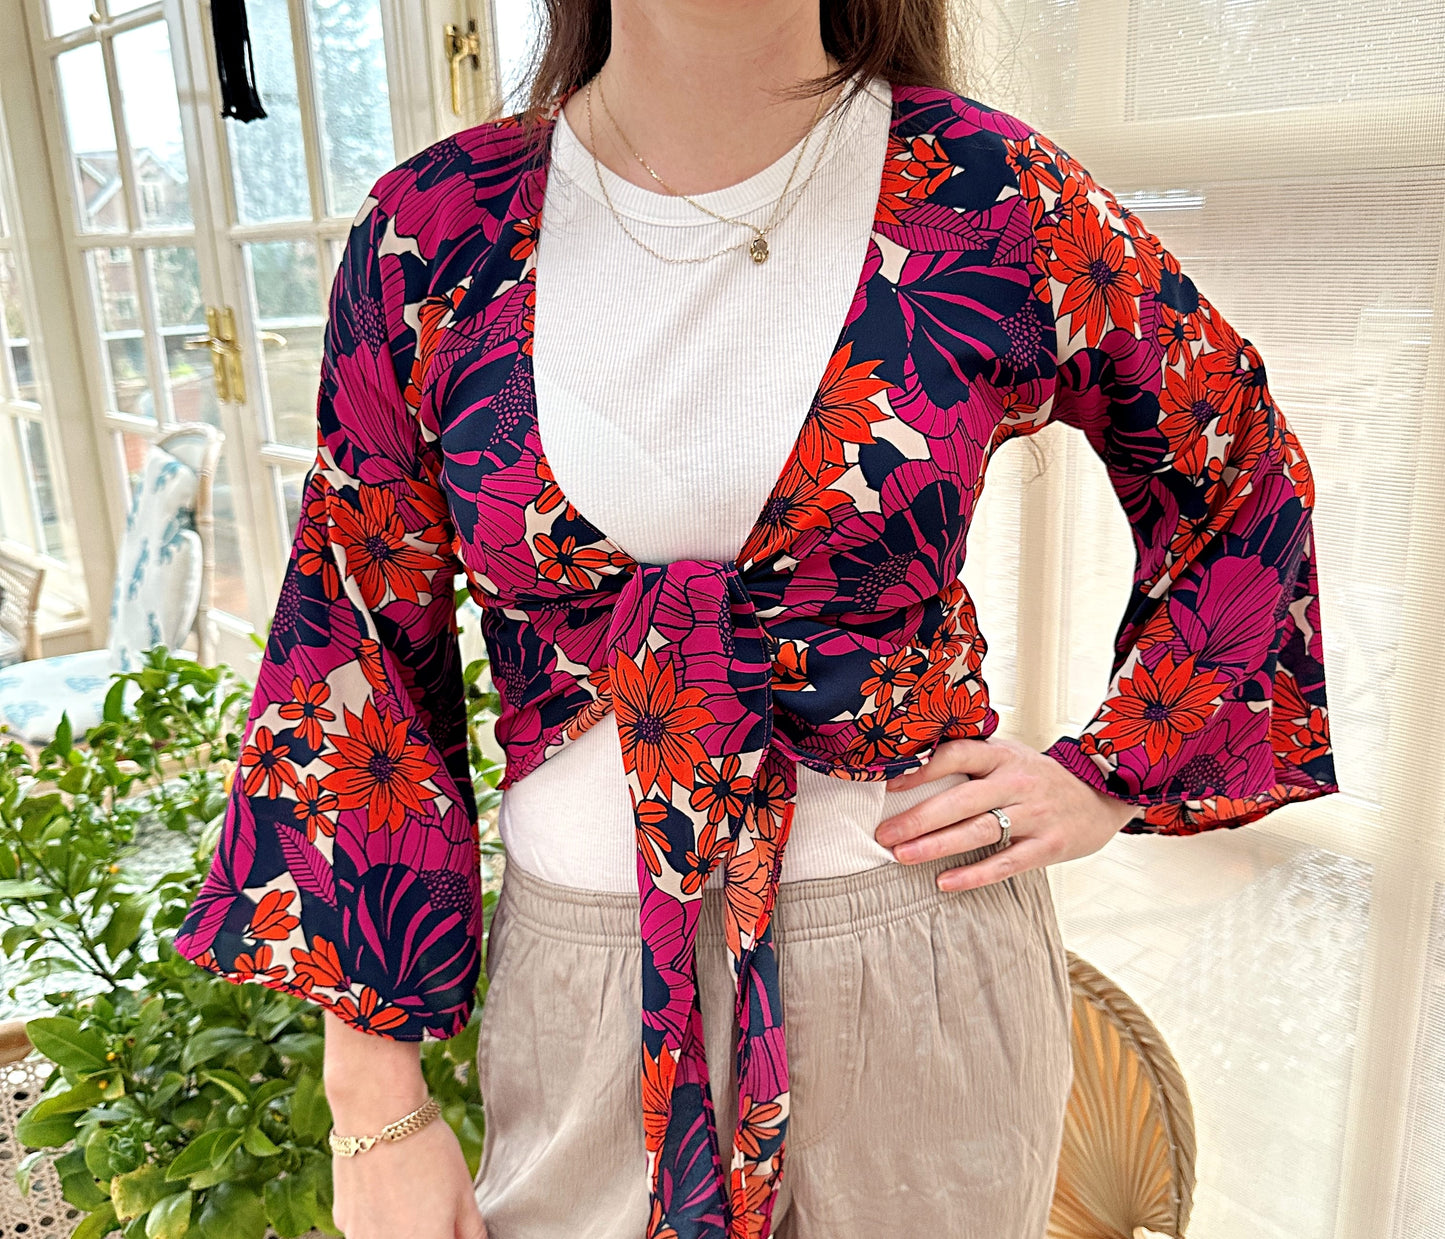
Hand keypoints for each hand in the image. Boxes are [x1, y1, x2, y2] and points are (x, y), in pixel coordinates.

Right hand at [323, 1012, 485, 1237]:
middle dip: (430, 1230)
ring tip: (412, 1194)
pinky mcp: (342, 1222)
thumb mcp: (464, 1192)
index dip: (452, 1234)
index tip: (455, 1223)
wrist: (378, 1113)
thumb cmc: (427, 1150)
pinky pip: (367, 1230)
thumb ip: (470, 1231)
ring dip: (403, 1230)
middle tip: (435, 1206)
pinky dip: (379, 1219)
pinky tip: (387, 1188)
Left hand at [876, 734, 1140, 890]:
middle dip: (918, 818)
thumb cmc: (1040, 778)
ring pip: (979, 831)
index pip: (957, 754)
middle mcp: (1018, 782)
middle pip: (961, 799)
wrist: (1102, 796)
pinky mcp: (1049, 846)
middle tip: (884, 833)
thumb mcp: (1010, 756)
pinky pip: (1006, 863)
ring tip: (902, 856)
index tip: (889, 785)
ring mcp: (1035, 815)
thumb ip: (973, 759)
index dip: (922, 769)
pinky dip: (974, 874)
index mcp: (1003, 755)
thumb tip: (912, 767)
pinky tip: (944, 882)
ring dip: (937, 846)